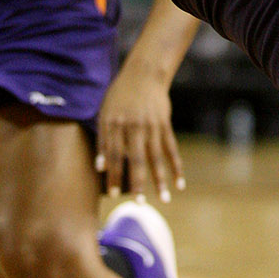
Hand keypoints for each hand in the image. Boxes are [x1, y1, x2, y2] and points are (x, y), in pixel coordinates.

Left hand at [95, 55, 185, 203]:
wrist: (144, 74)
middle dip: (137, 182)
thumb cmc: (120, 96)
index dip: (113, 175)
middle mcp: (133, 125)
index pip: (112, 154)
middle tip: (140, 203)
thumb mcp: (105, 113)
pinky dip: (176, 166)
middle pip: (135, 158)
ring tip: (164, 199)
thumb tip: (99, 168)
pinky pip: (171, 148)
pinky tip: (180, 182)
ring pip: (156, 157)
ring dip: (160, 179)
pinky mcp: (164, 124)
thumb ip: (102, 139)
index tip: (113, 195)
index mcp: (114, 123)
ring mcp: (151, 125)